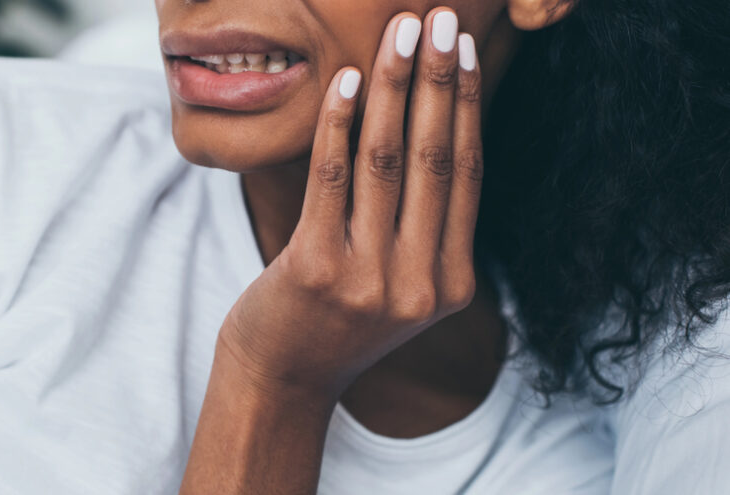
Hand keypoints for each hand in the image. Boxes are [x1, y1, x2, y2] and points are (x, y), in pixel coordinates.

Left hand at [218, 8, 483, 400]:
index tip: (466, 49)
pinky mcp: (317, 268)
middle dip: (440, 79)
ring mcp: (371, 280)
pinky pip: (332, 177)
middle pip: (435, 158)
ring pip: (388, 160)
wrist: (283, 377)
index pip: (466, 174)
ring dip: (394, 87)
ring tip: (399, 33)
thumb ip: (425, 228)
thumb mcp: (398, 283)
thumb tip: (437, 129)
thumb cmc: (336, 318)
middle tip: (441, 19)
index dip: (467, 104)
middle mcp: (421, 283)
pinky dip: (339, 122)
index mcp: (452, 283)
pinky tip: (345, 80)